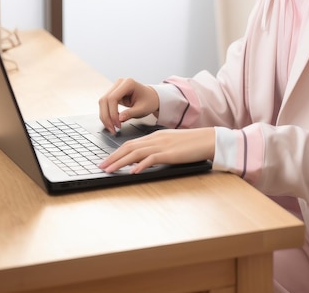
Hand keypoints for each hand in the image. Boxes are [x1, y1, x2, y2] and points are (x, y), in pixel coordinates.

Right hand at [98, 77, 159, 133]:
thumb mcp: (142, 109)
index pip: (113, 98)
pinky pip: (105, 105)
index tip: (117, 124)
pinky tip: (111, 123)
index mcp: (128, 83)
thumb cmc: (149, 101)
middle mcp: (119, 83)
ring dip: (105, 117)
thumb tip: (119, 119)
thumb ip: (130, 114)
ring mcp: (115, 87)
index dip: (112, 113)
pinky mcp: (113, 94)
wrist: (151, 98)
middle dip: (106, 117)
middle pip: (105, 100)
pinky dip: (107, 115)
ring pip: (103, 103)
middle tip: (112, 129)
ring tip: (112, 128)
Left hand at [98, 127, 214, 173]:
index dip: (116, 152)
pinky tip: (132, 172)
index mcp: (154, 136)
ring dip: (120, 162)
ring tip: (109, 170)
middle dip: (112, 157)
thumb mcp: (170, 143)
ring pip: (135, 153)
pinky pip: (151, 159)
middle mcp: (155, 139)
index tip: (107, 160)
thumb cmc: (191, 143)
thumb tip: (143, 159)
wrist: (207, 139)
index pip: (130, 143)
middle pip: (128, 147)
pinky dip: (140, 165)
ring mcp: (162, 145)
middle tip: (101, 166)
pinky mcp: (170, 154)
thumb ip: (157, 148)